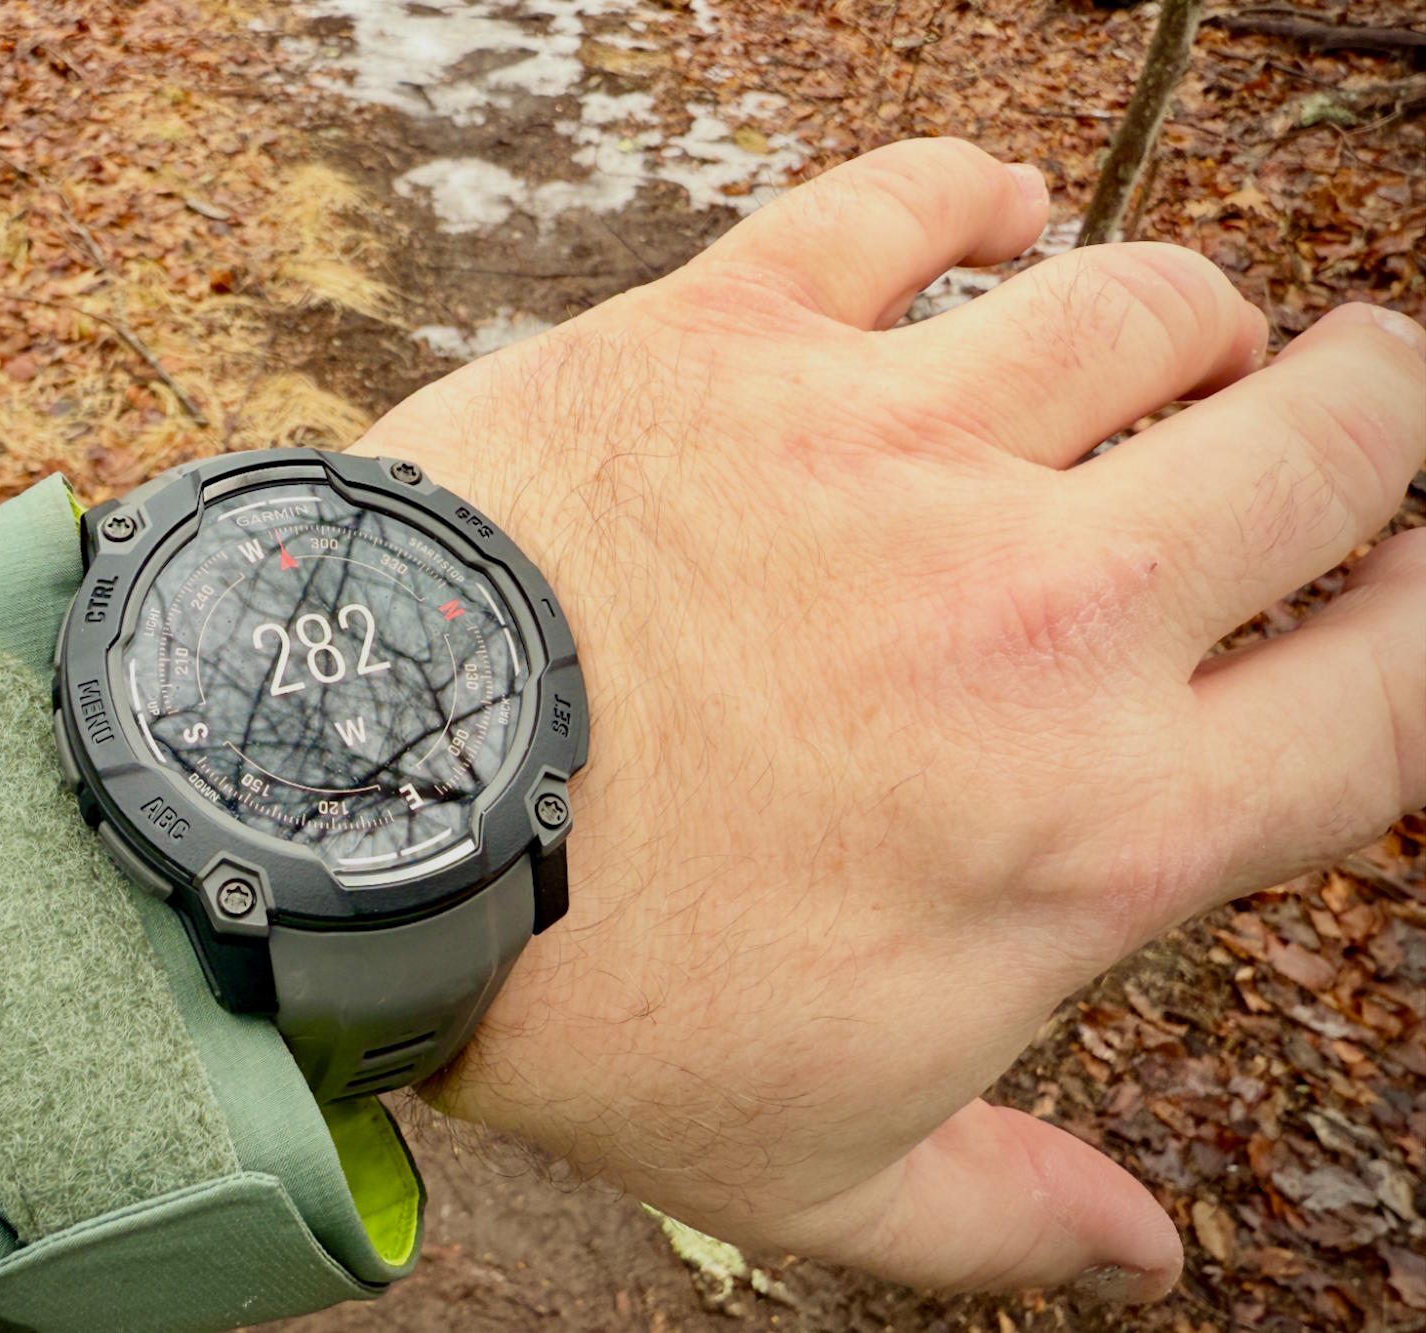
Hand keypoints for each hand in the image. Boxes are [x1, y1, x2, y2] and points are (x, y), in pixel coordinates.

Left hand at [348, 138, 1425, 1303]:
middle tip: (1349, 401)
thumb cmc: (585, 1000)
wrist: (346, 825)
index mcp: (1091, 823)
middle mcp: (1037, 614)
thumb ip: (1003, 1207)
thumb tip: (1149, 1257)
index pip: (1393, 692)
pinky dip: (970, 189)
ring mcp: (888, 450)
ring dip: (1192, 315)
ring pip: (1149, 300)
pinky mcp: (733, 336)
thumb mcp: (810, 1162)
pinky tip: (993, 211)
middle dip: (1372, 411)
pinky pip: (911, 200)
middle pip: (1333, 440)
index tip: (1409, 584)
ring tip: (1175, 339)